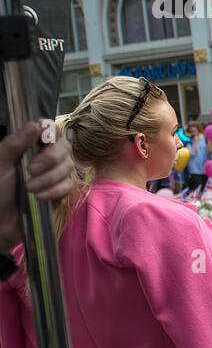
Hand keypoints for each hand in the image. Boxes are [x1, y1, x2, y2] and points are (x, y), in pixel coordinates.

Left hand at [0, 123, 77, 250]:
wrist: (0, 223)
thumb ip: (13, 144)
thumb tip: (34, 125)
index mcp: (29, 146)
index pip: (50, 129)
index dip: (50, 133)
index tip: (44, 141)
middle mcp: (45, 157)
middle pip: (64, 147)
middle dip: (50, 159)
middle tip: (30, 170)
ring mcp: (55, 174)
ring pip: (68, 167)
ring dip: (49, 179)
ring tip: (29, 189)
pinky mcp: (61, 192)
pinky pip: (69, 186)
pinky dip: (54, 191)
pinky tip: (40, 198)